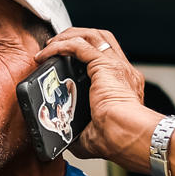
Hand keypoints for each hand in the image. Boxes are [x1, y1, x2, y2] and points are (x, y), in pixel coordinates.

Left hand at [37, 27, 159, 165]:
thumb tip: (64, 136)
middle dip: (75, 37)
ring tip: (49, 46)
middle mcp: (122, 71)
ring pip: (92, 35)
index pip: (105, 58)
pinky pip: (79, 45)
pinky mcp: (104, 65)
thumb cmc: (116, 139)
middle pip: (101, 39)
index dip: (84, 54)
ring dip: (68, 36)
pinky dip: (61, 45)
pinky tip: (47, 52)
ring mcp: (115, 65)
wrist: (126, 135)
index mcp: (123, 85)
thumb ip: (78, 131)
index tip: (64, 61)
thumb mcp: (92, 135)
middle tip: (54, 47)